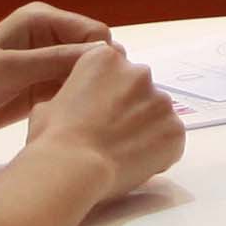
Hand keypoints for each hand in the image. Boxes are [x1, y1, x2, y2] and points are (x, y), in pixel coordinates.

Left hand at [0, 1, 115, 147]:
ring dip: (87, 93)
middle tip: (96, 107)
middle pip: (93, 54)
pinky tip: (72, 122)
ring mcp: (44, 64)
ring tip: (87, 117)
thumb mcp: (11, 69)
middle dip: (98, 77)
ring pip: (84, 76)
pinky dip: (73, 104)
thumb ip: (56, 60)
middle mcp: (48, 38)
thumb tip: (105, 54)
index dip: (103, 58)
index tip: (102, 88)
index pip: (94, 32)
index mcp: (41, 20)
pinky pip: (70, 92)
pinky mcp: (39, 88)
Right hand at [15, 33, 180, 196]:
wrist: (72, 166)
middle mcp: (138, 72)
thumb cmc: (54, 137)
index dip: (108, 94)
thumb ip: (72, 96)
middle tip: (111, 135)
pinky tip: (136, 162)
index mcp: (105, 58)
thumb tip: (75, 109)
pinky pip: (171, 140)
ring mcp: (160, 100)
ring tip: (122, 152)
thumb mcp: (49, 104)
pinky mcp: (175, 129)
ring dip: (145, 130)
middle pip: (139, 90)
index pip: (115, 70)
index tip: (100, 112)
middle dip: (129, 110)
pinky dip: (159, 152)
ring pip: (157, 115)